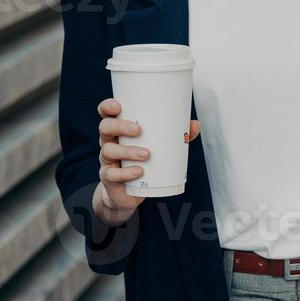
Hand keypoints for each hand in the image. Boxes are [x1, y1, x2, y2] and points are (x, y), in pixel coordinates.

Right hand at [93, 97, 201, 226]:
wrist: (128, 194)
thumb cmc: (143, 162)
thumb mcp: (157, 147)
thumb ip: (175, 135)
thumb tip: (195, 124)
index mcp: (118, 130)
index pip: (106, 114)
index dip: (107, 107)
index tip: (118, 106)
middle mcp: (109, 142)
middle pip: (105, 128)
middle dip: (119, 126)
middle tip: (138, 129)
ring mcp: (107, 161)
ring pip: (108, 151)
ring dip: (127, 151)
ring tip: (146, 154)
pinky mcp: (108, 179)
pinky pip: (112, 174)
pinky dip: (126, 173)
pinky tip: (139, 172)